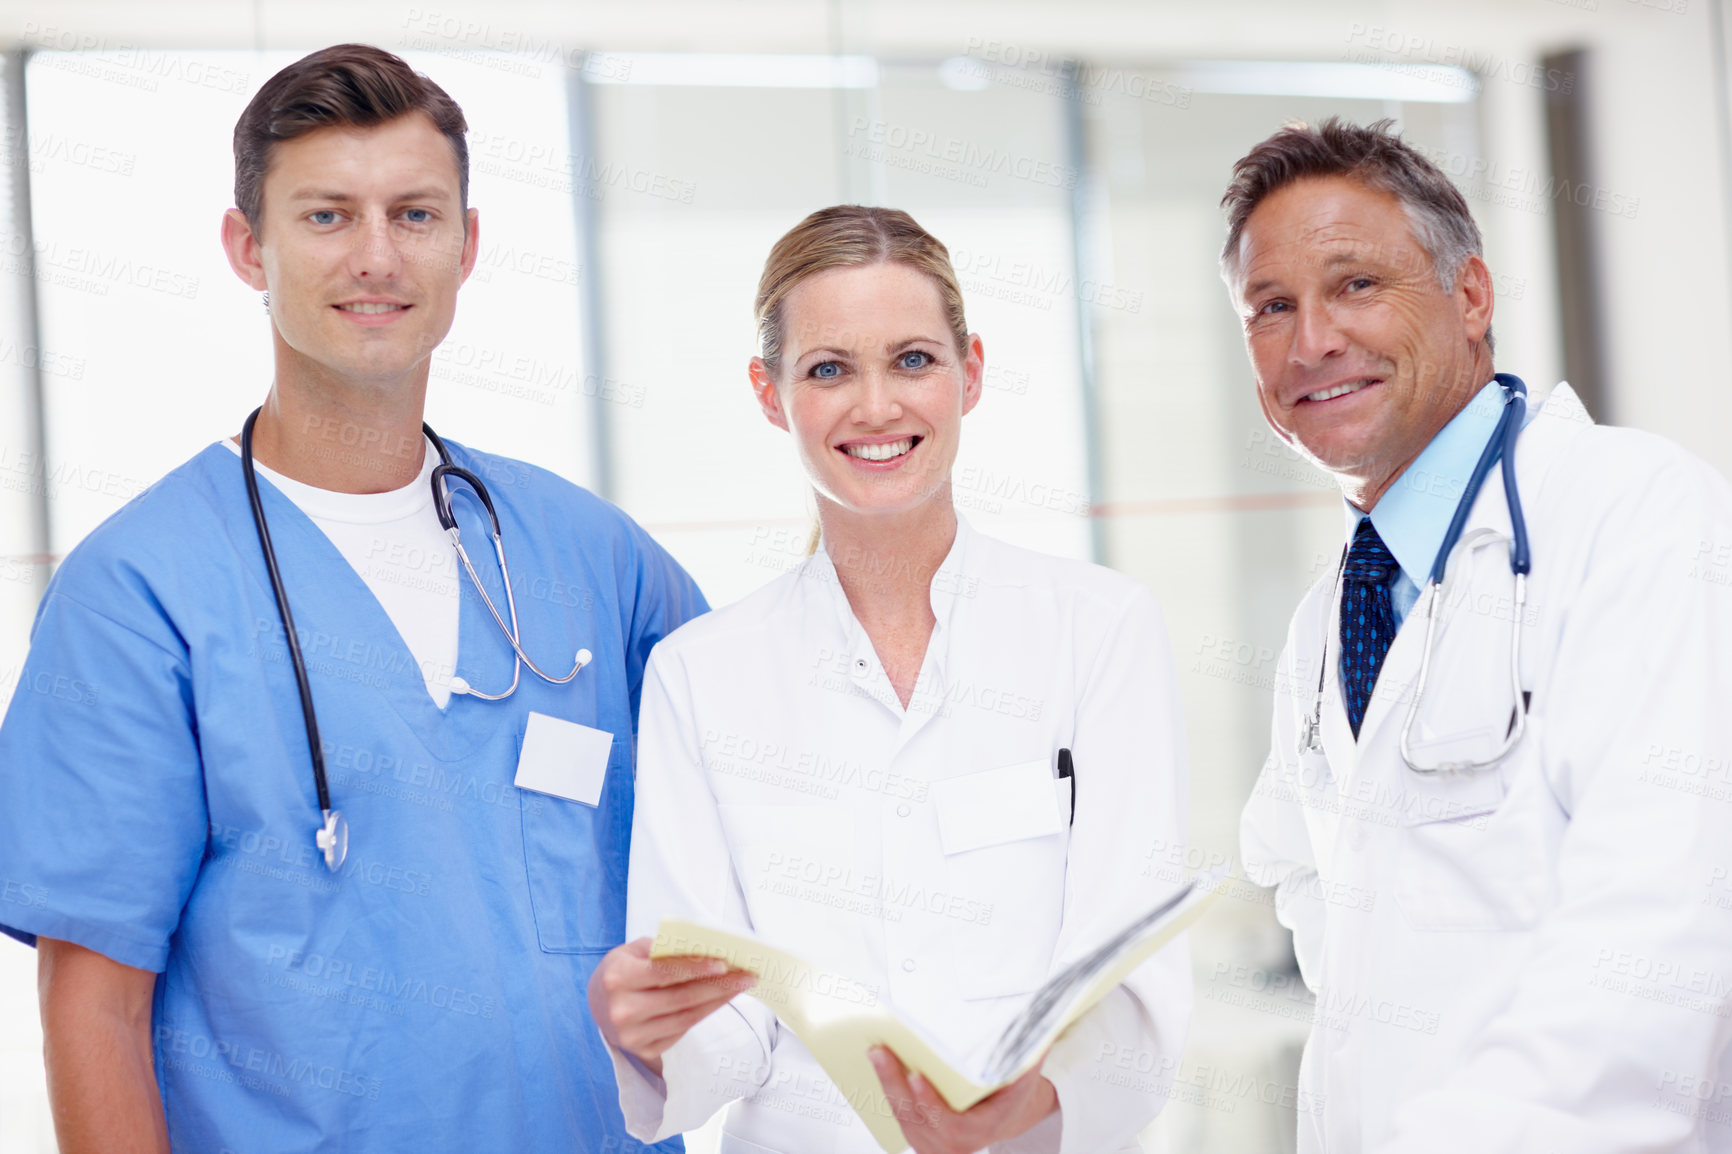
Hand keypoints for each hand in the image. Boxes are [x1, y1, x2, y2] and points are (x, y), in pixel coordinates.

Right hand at [587, 938, 756, 1075]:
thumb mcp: (635, 951)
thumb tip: (709, 952)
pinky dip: (705, 1013)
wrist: (600, 1005)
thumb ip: (665, 950)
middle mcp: (622, 1011)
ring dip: (718, 1000)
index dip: (696, 968)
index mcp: (616, 979)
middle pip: (681, 998)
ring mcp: (632, 1036)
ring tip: (741, 986)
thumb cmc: (624, 969)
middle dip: (719, 986)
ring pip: (686, 1017)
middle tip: (747, 975)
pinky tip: (721, 1000)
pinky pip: (683, 1029)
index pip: (664, 973)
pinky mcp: (644, 1051)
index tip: (726, 963)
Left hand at [868, 1045, 1058, 1153]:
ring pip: (904, 1117)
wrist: (1005, 1116)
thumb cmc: (1012, 1092)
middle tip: (879, 1052)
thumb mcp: (1026, 1075)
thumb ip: (1028, 1054)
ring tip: (874, 1051)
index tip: (916, 1077)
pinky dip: (887, 1091)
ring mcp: (935, 1143)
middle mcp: (956, 1143)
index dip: (932, 1104)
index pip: (952, 1125)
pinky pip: (900, 1115)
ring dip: (885, 1085)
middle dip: (895, 1083)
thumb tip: (1037, 1025)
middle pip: (917, 1118)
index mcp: (982, 1128)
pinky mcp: (920, 1135)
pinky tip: (877, 1064)